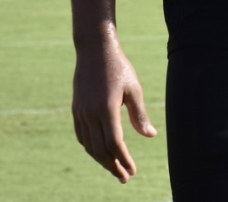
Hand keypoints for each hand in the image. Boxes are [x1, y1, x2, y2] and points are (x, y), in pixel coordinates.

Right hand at [72, 42, 156, 182]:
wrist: (95, 49)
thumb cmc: (119, 67)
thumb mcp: (133, 88)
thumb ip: (139, 114)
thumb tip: (150, 135)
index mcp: (106, 108)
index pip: (114, 143)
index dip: (123, 160)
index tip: (132, 171)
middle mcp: (90, 113)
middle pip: (100, 149)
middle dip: (113, 166)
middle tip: (124, 177)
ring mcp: (81, 112)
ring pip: (89, 145)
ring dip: (101, 159)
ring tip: (114, 167)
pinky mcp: (76, 109)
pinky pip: (81, 135)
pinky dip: (90, 147)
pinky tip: (99, 151)